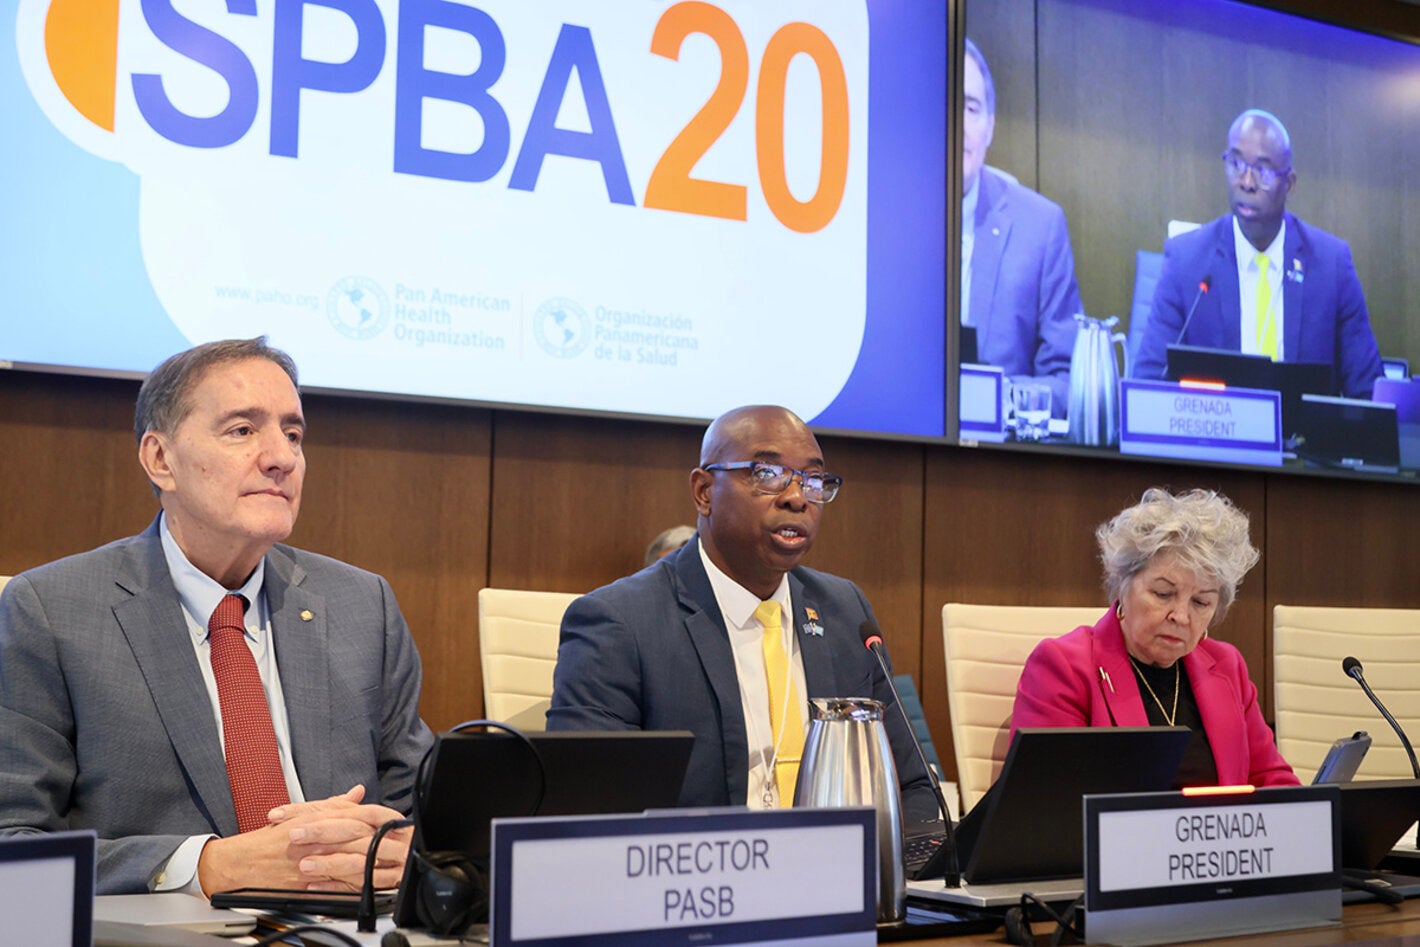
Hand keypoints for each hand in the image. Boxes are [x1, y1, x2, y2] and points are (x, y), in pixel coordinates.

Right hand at [198, 786, 412, 894]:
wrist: (240, 862)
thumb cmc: (270, 839)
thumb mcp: (303, 814)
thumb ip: (334, 805)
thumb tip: (357, 793)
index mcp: (319, 819)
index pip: (360, 814)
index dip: (384, 817)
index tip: (400, 820)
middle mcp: (319, 838)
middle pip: (361, 837)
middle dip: (386, 842)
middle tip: (407, 844)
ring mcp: (314, 860)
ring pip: (352, 861)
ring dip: (377, 863)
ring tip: (396, 865)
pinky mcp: (308, 882)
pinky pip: (337, 884)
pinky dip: (356, 884)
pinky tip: (371, 885)